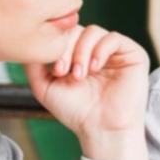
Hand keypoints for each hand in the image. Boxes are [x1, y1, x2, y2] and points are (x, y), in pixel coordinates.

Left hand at [24, 24, 149, 159]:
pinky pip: (114, 38)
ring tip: (80, 75)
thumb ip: (33, 64)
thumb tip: (27, 40)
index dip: (57, 46)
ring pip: (93, 31)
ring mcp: (115, 52)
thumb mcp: (45, 86)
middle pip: (77, 29)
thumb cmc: (76, 112)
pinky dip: (100, 50)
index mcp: (78, 55)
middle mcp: (96, 50)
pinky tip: (95, 68)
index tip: (55, 71)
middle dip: (67, 48)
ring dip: (82, 51)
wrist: (101, 130)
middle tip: (65, 72)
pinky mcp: (133, 54)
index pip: (64, 34)